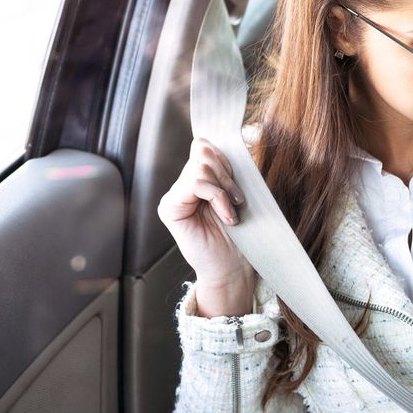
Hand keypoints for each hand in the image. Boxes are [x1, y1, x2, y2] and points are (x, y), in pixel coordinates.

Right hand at [158, 137, 255, 316]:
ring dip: (225, 187)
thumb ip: (228, 171)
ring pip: (201, 167)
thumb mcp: (240, 195)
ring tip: (235, 210)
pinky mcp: (170, 208)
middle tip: (240, 200)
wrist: (235, 269)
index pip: (204, 147)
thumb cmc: (242, 236)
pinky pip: (195, 184)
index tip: (241, 182)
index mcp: (201, 180)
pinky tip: (228, 216)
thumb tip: (215, 143)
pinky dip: (217, 197)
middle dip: (228, 173)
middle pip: (203, 153)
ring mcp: (175, 196)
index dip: (225, 157)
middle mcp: (184, 185)